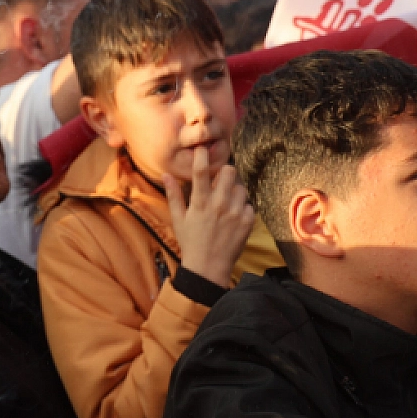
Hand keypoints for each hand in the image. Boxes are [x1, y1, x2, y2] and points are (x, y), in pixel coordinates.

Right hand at [164, 146, 254, 286]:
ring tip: (227, 202)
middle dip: (225, 172)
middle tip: (220, 181)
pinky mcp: (247, 222)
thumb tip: (166, 174)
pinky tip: (234, 217)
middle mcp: (219, 205)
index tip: (202, 149)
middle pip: (229, 172)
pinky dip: (243, 208)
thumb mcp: (178, 219)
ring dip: (234, 191)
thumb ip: (174, 195)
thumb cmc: (190, 242)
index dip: (202, 156)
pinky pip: (249, 205)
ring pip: (241, 187)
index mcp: (200, 203)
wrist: (208, 268)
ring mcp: (235, 213)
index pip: (201, 172)